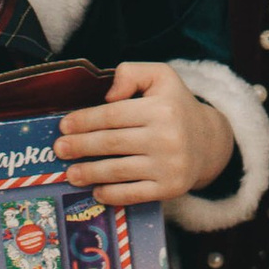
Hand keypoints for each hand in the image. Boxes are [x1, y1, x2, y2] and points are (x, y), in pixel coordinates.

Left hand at [60, 60, 233, 206]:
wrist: (208, 142)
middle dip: (80, 146)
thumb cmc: (175, 106)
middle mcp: (167, 137)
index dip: (85, 120)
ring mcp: (169, 166)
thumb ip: (131, 73)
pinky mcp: (170, 188)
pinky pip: (134, 194)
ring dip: (89, 173)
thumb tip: (107, 96)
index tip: (64, 125)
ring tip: (70, 173)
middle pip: (112, 143)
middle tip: (60, 149)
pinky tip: (96, 191)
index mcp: (162, 108)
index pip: (113, 115)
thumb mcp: (160, 76)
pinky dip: (112, 194)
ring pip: (119, 170)